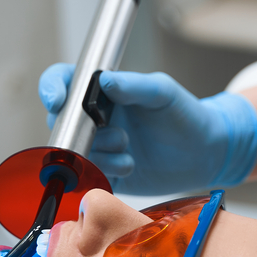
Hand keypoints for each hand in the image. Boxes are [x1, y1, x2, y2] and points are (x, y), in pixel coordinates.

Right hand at [38, 64, 256, 194]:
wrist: (204, 153)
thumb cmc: (185, 115)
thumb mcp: (163, 93)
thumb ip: (134, 85)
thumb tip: (103, 80)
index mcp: (103, 91)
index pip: (64, 82)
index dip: (52, 89)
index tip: (58, 101)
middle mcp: (95, 118)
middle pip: (62, 123)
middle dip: (82, 133)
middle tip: (118, 135)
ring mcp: (99, 146)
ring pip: (74, 153)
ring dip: (98, 154)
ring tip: (128, 151)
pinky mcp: (105, 172)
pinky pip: (88, 176)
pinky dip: (105, 172)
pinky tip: (130, 165)